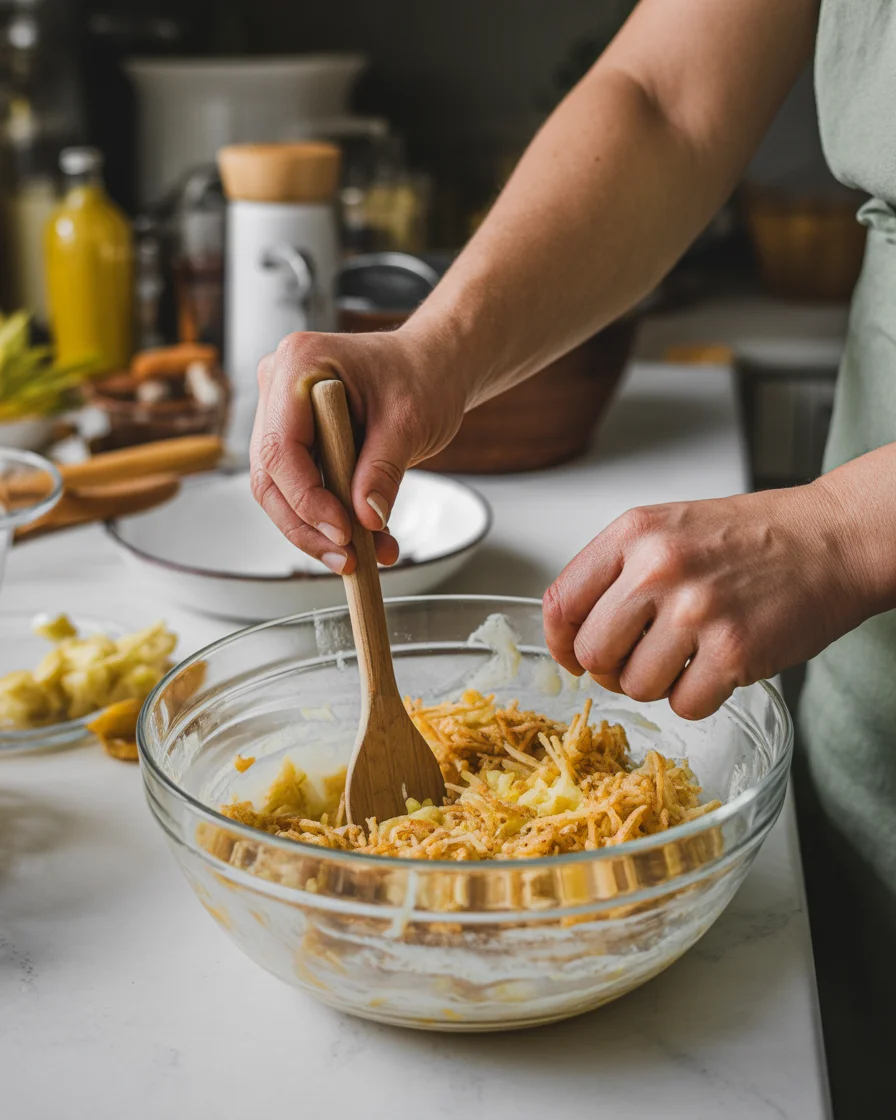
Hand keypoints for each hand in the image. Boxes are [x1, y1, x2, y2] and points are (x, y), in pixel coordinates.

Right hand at [250, 327, 467, 574]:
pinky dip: (332, 520)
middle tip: (348, 560)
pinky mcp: (297, 440)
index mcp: (298, 363)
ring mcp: (283, 414)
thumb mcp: (411, 421)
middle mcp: (278, 386)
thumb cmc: (422, 376)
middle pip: (271, 475)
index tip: (342, 533)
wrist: (432, 367)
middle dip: (306, 526)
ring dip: (319, 531)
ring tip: (364, 558)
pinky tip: (368, 542)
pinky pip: (302, 489)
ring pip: (281, 490)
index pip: (281, 447)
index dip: (306, 498)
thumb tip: (366, 519)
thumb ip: (384, 469)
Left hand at [542, 481, 878, 719]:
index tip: (573, 654)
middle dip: (611, 670)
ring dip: (657, 685)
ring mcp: (696, 611)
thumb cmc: (749, 537)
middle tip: (640, 659)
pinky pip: (684, 705)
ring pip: (635, 687)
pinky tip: (716, 668)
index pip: (561, 603)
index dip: (561, 641)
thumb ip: (615, 572)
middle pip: (593, 655)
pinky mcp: (734, 652)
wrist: (829, 540)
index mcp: (633, 533)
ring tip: (687, 657)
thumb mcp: (666, 528)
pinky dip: (697, 698)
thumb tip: (571, 633)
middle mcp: (658, 569)